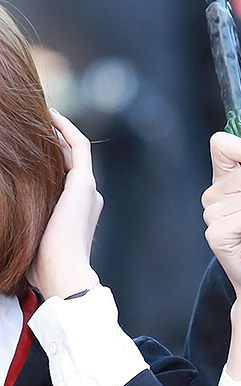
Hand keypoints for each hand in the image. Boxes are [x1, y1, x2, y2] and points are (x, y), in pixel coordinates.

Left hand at [28, 110, 101, 298]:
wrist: (62, 271)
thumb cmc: (44, 266)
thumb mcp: (32, 240)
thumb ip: (27, 227)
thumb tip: (4, 223)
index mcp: (77, 212)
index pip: (65, 177)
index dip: (51, 159)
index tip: (32, 147)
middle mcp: (87, 198)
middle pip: (70, 161)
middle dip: (55, 142)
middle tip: (36, 123)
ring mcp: (88, 189)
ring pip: (75, 151)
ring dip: (60, 130)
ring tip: (43, 115)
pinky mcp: (85, 183)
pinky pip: (79, 146)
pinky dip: (67, 129)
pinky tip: (51, 117)